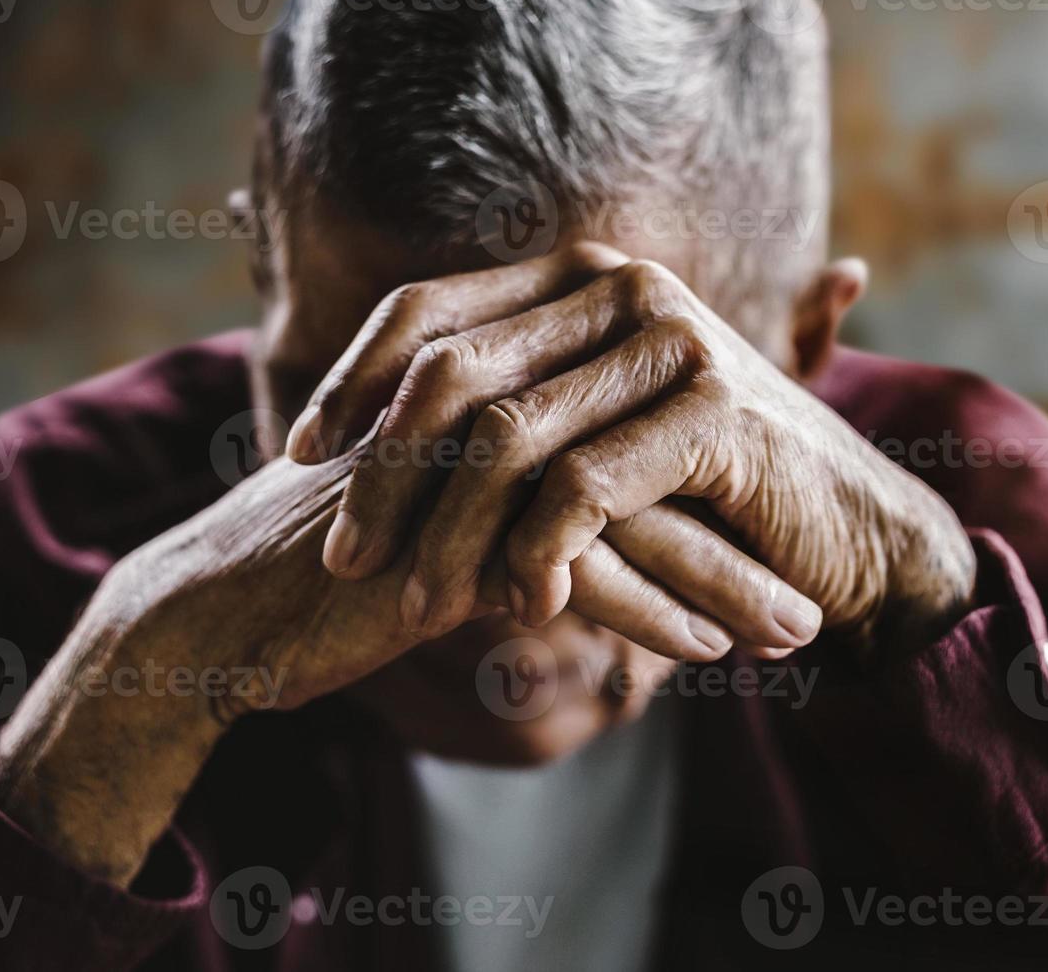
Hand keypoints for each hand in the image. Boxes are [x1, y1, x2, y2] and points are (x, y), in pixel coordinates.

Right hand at [0, 435, 808, 884]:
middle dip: (743, 531)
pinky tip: (705, 650)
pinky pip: (568, 576)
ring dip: (718, 579)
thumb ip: (523, 493)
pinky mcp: (441, 544)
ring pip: (625, 520)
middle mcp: (484, 420)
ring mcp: (464, 477)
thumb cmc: (340, 562)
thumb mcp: (442, 513)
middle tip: (824, 581)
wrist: (222, 608)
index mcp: (491, 397)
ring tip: (795, 630)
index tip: (785, 533)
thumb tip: (616, 518)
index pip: (630, 425)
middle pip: (645, 464)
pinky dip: (645, 614)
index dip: (712, 483)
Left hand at [290, 243, 976, 649]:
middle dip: (381, 472)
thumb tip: (360, 440)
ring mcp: (673, 341)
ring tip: (412, 601)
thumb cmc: (704, 494)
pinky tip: (524, 605)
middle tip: (343, 556)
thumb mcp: (593, 437)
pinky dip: (540, 553)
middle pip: (450, 373)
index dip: (351, 380)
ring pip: (507, 437)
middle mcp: (622, 288)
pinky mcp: (716, 411)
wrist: (846, 531)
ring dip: (447, 532)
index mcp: (581, 278)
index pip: (427, 308)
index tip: (298, 454)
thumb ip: (508, 412)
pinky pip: (586, 487)